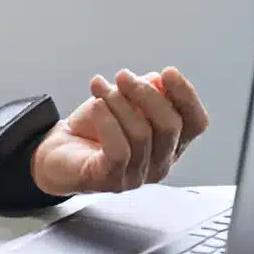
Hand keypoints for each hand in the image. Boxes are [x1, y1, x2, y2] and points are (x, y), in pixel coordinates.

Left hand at [31, 67, 208, 196]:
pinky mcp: (109, 180)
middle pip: (170, 126)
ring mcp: (136, 177)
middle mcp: (159, 164)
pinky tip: (97, 105)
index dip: (186, 96)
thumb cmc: (95, 127)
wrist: (58, 151)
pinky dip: (107, 121)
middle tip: (123, 76)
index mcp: (169, 144)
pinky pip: (118, 150)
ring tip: (100, 89)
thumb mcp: (124, 100)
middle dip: (146, 94)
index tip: (168, 72)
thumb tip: (159, 81)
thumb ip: (146, 91)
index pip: (195, 123)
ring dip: (118, 102)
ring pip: (141, 134)